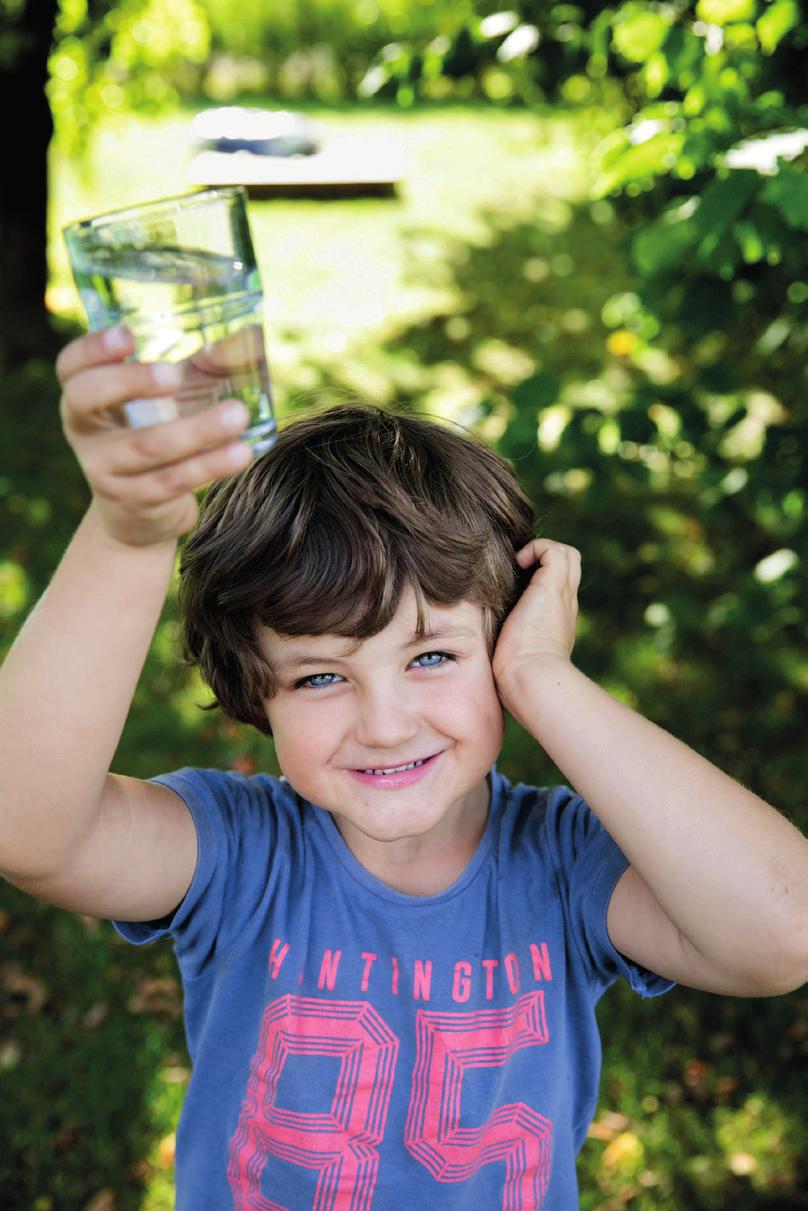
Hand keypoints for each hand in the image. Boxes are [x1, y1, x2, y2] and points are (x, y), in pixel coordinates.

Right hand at [57, 327, 253, 547]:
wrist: (144, 514)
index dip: (92, 349)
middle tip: (175, 375)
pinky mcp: (134, 501)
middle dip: (131, 382)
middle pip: (87, 398)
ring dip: (196, 430)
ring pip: (145, 446)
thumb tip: (250, 339)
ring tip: (238, 415)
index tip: (128, 335)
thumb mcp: (178, 395)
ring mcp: (105, 469)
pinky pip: (173, 480)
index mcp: (86, 396)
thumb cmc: (160, 434)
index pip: (70, 366)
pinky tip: (241, 453)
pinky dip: (209, 465)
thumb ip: (208, 365)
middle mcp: (85, 430)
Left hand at [492, 538, 580, 707]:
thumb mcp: (511, 654)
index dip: (540, 578)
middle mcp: (564, 605)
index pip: (558, 588)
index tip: (516, 584)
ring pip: (568, 555)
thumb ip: (506, 641)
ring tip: (519, 565)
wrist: (529, 678)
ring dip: (542, 551)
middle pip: (570, 566)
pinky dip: (536, 549)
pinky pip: (554, 551)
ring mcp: (562, 595)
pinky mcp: (551, 587)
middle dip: (544, 558)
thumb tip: (483, 646)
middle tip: (518, 569)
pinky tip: (518, 564)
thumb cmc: (515, 676)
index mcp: (556, 621)